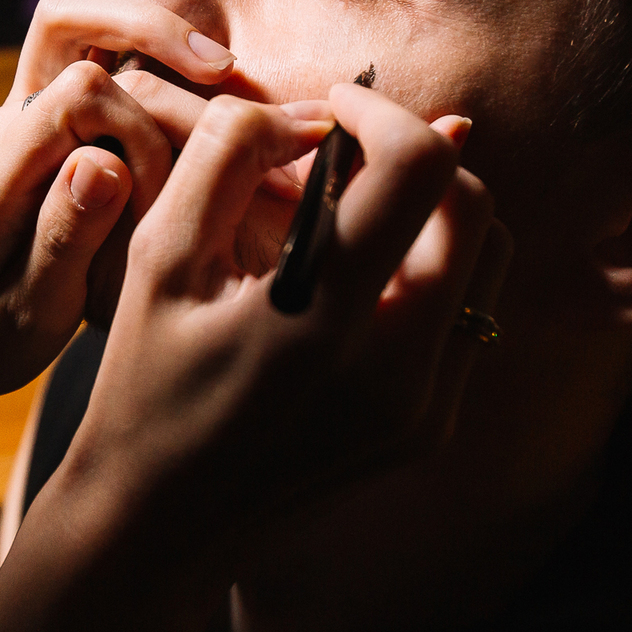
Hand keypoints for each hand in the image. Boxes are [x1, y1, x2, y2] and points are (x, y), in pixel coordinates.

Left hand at [0, 0, 242, 400]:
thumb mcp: (23, 312)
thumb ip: (62, 236)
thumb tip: (104, 164)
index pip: (74, 95)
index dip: (144, 115)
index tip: (205, 151)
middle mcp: (6, 122)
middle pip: (70, 30)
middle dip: (151, 38)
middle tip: (222, 78)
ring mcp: (22, 107)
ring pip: (76, 21)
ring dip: (150, 23)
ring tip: (220, 61)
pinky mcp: (44, 106)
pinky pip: (73, 32)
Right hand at [78, 78, 509, 526]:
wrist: (163, 522)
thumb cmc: (145, 380)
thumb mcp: (159, 258)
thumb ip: (229, 157)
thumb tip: (310, 113)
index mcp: (317, 320)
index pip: (419, 170)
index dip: (384, 112)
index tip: (337, 110)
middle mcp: (393, 370)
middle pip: (474, 207)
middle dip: (415, 157)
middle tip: (346, 155)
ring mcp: (425, 406)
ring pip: (486, 259)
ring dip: (433, 212)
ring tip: (353, 213)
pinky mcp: (433, 428)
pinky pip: (468, 315)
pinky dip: (429, 271)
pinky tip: (359, 276)